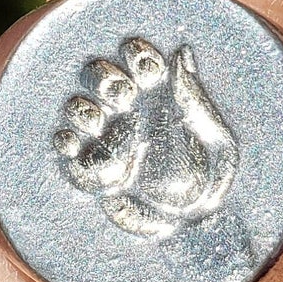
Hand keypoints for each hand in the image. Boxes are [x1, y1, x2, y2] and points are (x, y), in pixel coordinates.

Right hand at [55, 40, 240, 237]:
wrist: (192, 231)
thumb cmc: (212, 185)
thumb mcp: (218, 139)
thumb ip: (196, 96)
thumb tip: (183, 50)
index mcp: (161, 98)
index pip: (137, 57)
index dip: (136, 54)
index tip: (148, 68)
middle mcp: (130, 115)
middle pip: (98, 72)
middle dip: (106, 77)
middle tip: (124, 94)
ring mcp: (106, 141)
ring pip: (77, 105)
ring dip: (84, 108)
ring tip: (102, 123)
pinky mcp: (89, 170)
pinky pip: (64, 146)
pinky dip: (64, 140)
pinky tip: (77, 144)